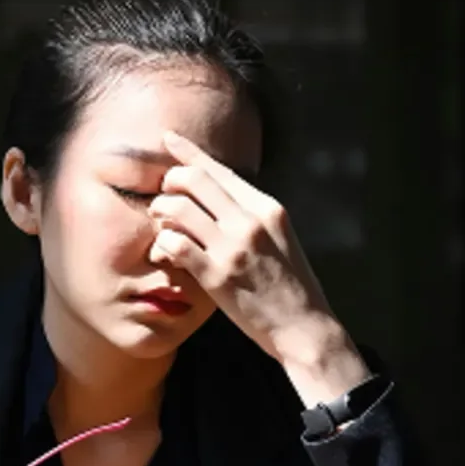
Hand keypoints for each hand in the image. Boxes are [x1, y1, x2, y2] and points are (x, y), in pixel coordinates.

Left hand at [147, 129, 369, 405]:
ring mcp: (233, 247)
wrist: (304, 327)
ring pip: (176, 207)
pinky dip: (162, 245)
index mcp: (267, 207)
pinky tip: (166, 254)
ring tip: (163, 228)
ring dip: (160, 214)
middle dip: (168, 183)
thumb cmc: (289, 286)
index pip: (219, 169)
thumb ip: (250, 215)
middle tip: (163, 201)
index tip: (167, 138)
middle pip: (192, 179)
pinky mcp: (216, 275)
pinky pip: (173, 244)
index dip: (188, 151)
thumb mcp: (278, 237)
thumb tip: (217, 196)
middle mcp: (250, 220)